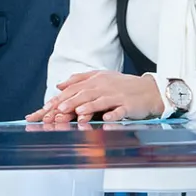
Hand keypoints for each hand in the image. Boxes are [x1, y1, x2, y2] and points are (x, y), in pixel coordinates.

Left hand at [26, 71, 163, 122]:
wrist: (149, 90)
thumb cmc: (123, 85)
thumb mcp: (100, 77)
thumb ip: (79, 80)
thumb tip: (59, 84)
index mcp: (95, 81)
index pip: (73, 89)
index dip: (59, 99)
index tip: (45, 109)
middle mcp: (104, 87)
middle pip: (83, 94)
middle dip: (69, 103)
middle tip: (56, 111)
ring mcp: (116, 96)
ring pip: (100, 101)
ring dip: (87, 106)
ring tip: (76, 113)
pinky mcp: (128, 105)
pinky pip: (120, 110)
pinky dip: (113, 114)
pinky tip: (106, 118)